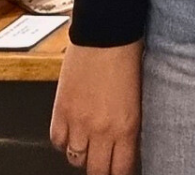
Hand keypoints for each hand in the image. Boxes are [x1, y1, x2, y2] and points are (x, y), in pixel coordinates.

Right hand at [51, 40, 142, 174]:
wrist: (106, 33)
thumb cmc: (128, 57)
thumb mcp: (137, 98)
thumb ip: (130, 125)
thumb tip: (127, 145)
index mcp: (127, 126)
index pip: (122, 169)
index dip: (121, 173)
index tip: (121, 171)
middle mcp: (102, 129)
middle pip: (97, 170)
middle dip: (101, 171)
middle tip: (104, 165)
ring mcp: (78, 122)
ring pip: (75, 159)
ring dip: (82, 156)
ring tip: (88, 148)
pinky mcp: (60, 110)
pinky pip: (57, 141)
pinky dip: (63, 142)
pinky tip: (71, 135)